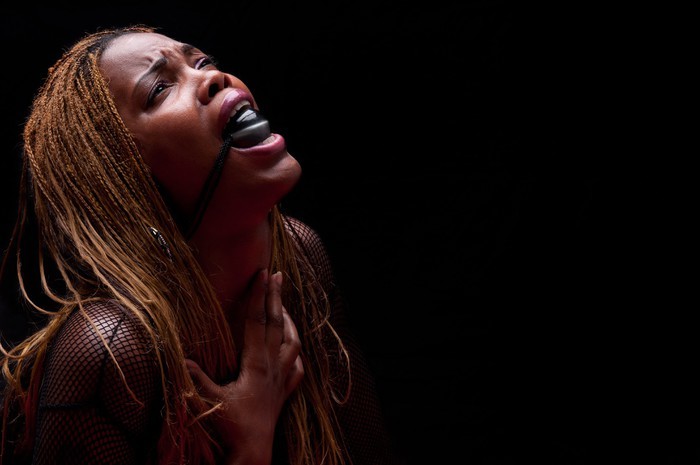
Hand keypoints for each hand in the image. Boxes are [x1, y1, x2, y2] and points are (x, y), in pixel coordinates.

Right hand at [185, 269, 303, 464]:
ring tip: (284, 306)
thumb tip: (181, 358)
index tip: (262, 274)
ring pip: (292, 342)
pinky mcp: (285, 392)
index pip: (256, 321)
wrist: (253, 452)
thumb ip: (196, 379)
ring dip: (289, 321)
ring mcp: (282, 379)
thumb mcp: (209, 401)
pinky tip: (292, 348)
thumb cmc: (231, 427)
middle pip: (276, 324)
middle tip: (277, 274)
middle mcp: (273, 367)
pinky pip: (297, 368)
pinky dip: (295, 353)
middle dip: (276, 297)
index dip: (259, 296)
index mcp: (256, 363)